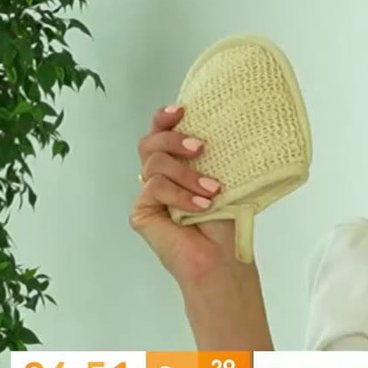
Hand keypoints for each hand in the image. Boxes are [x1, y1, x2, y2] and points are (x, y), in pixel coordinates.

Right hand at [130, 105, 240, 287]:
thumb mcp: (220, 175)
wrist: (221, 256)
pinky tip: (200, 207)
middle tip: (201, 149)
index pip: (160, 133)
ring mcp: (148, 195)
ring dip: (187, 175)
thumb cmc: (226, 218)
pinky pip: (154, 187)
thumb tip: (207, 125)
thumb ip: (206, 154)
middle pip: (149, 142)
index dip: (164, 118)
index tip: (182, 110)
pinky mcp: (141, 211)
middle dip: (174, 138)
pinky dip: (181, 195)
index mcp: (177, 166)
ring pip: (155, 163)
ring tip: (212, 191)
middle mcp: (159, 178)